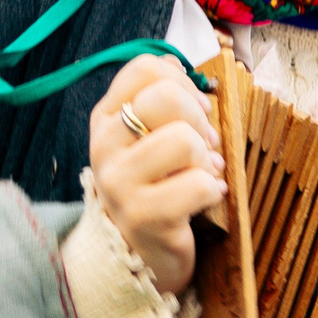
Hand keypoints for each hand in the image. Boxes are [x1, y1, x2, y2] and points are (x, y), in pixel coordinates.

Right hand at [89, 53, 224, 294]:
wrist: (137, 256)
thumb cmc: (153, 188)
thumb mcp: (146, 140)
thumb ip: (158, 99)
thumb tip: (174, 61)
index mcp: (106, 119)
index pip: (144, 69)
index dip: (182, 81)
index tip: (194, 110)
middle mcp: (104, 147)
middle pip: (164, 97)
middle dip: (198, 118)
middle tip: (203, 145)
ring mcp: (120, 184)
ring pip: (183, 140)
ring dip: (206, 158)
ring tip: (202, 174)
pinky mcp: (144, 217)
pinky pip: (198, 185)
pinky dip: (213, 190)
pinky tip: (205, 200)